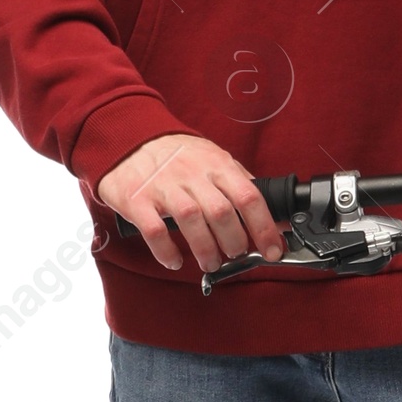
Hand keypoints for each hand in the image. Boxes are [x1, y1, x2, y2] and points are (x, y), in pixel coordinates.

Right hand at [94, 134, 284, 272]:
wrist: (129, 139)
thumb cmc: (176, 155)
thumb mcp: (213, 157)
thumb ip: (238, 182)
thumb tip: (270, 212)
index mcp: (216, 164)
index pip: (249, 196)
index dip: (264, 228)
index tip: (272, 250)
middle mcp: (192, 174)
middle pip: (221, 212)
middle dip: (234, 242)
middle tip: (236, 254)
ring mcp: (163, 186)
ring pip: (191, 220)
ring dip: (205, 250)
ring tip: (211, 262)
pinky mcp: (137, 200)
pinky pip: (154, 231)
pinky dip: (167, 251)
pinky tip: (175, 260)